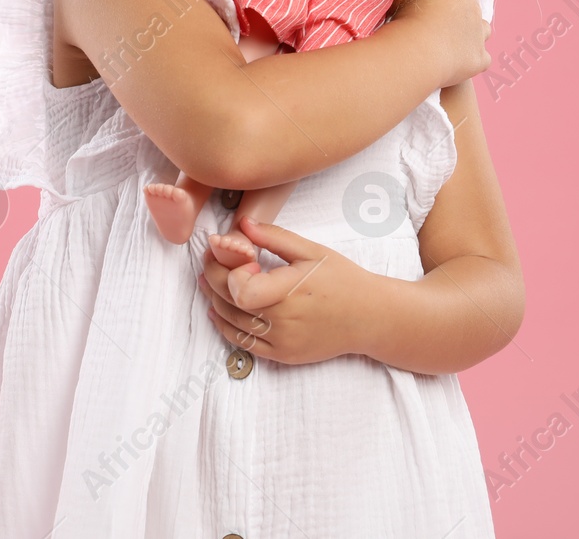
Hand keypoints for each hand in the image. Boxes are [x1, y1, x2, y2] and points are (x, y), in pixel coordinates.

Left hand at [196, 215, 370, 364]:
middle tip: (210, 259)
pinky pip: (243, 343)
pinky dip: (225, 326)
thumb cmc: (343, 279)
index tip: (235, 254)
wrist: (369, 317)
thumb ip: (274, 237)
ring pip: (231, 322)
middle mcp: (282, 321)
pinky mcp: (282, 355)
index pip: (238, 287)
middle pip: (228, 301)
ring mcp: (281, 342)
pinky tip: (216, 311)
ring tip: (208, 280)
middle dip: (213, 277)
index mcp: (289, 291)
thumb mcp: (312, 251)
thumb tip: (241, 223)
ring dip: (214, 299)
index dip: (228, 269)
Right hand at [391, 0, 491, 86]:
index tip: (431, 5)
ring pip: (483, 30)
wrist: (417, 51)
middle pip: (470, 6)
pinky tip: (456, 63)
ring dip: (471, 34)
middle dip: (458, 14)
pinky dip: (472, 60)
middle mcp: (473, 6)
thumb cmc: (404, 21)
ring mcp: (479, 33)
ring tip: (451, 44)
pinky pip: (483, 58)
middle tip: (437, 27)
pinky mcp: (481, 58)